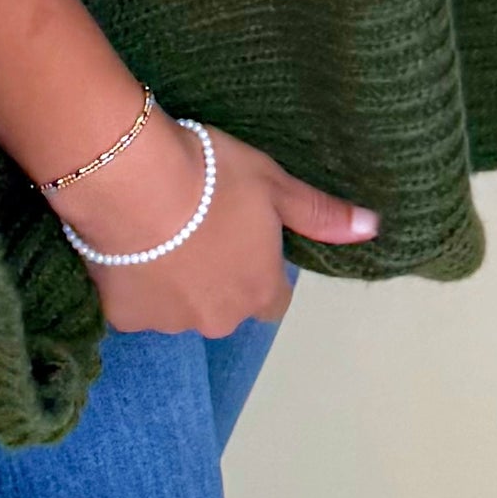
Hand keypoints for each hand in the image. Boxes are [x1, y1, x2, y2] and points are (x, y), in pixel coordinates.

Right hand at [44, 106, 380, 335]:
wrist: (134, 180)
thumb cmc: (213, 175)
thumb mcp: (273, 183)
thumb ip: (319, 214)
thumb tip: (372, 229)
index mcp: (259, 290)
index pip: (273, 299)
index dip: (261, 269)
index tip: (243, 235)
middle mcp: (220, 318)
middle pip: (226, 305)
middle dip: (217, 277)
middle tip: (198, 224)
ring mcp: (169, 322)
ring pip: (179, 306)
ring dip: (175, 279)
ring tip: (158, 228)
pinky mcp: (123, 317)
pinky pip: (135, 304)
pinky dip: (134, 282)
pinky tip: (127, 243)